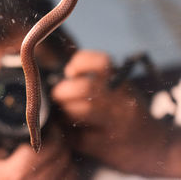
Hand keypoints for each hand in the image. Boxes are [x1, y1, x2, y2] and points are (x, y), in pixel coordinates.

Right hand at [0, 90, 77, 179]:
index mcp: (19, 172)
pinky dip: (67, 168)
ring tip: (53, 145)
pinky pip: (71, 177)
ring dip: (64, 153)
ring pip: (69, 165)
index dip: (51, 129)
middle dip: (58, 138)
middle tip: (50, 129)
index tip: (45, 122)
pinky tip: (55, 163)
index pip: (49, 143)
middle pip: (62, 153)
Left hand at [51, 50, 175, 175]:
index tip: (71, 71)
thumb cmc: (127, 110)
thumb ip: (96, 77)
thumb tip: (62, 72)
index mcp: (122, 85)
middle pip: (84, 89)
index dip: (80, 62)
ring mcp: (113, 127)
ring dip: (63, 111)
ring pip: (76, 112)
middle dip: (63, 90)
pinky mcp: (104, 148)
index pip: (102, 63)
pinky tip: (70, 129)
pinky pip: (74, 136)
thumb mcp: (120, 88)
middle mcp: (120, 104)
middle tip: (57, 95)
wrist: (153, 146)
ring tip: (64, 112)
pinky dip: (66, 131)